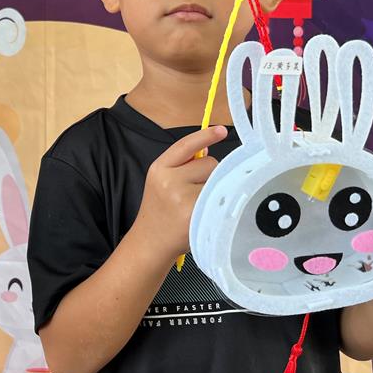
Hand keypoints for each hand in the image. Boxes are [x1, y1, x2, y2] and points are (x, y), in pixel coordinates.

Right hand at [132, 125, 227, 261]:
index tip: (221, 130)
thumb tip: (208, 148)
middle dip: (208, 175)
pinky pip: (219, 198)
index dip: (205, 136)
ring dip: (214, 189)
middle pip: (209, 163)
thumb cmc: (161, 211)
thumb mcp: (162, 181)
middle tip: (193, 194)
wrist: (151, 242)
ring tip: (197, 204)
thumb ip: (181, 165)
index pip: (186, 145)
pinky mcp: (196, 214)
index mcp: (159, 169)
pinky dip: (217, 203)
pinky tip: (204, 213)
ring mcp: (183, 198)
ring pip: (217, 180)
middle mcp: (169, 181)